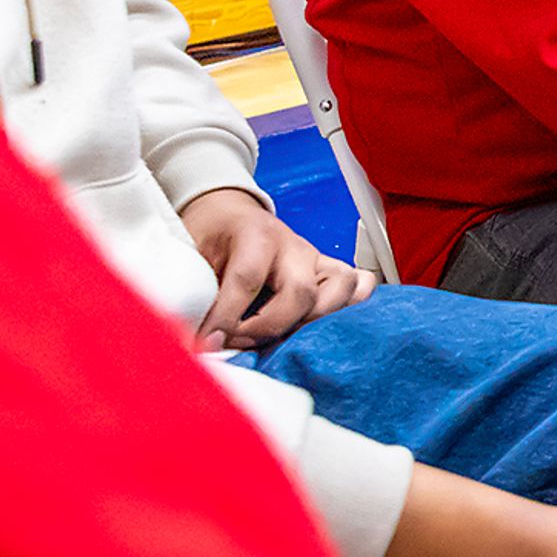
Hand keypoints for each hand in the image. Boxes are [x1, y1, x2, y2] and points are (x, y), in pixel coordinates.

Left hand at [180, 186, 373, 350]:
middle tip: (238, 340)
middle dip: (266, 328)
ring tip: (279, 337)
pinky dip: (350, 309)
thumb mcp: (194, 255)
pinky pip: (362, 287)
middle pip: (300, 293)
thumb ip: (199, 290)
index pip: (247, 279)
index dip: (226, 317)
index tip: (207, 340)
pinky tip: (320, 327)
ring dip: (312, 323)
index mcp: (256, 234)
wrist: (229, 215)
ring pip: (341, 291)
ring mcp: (319, 258)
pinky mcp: (332, 271)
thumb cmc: (213, 237)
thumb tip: (194, 334)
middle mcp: (295, 246)